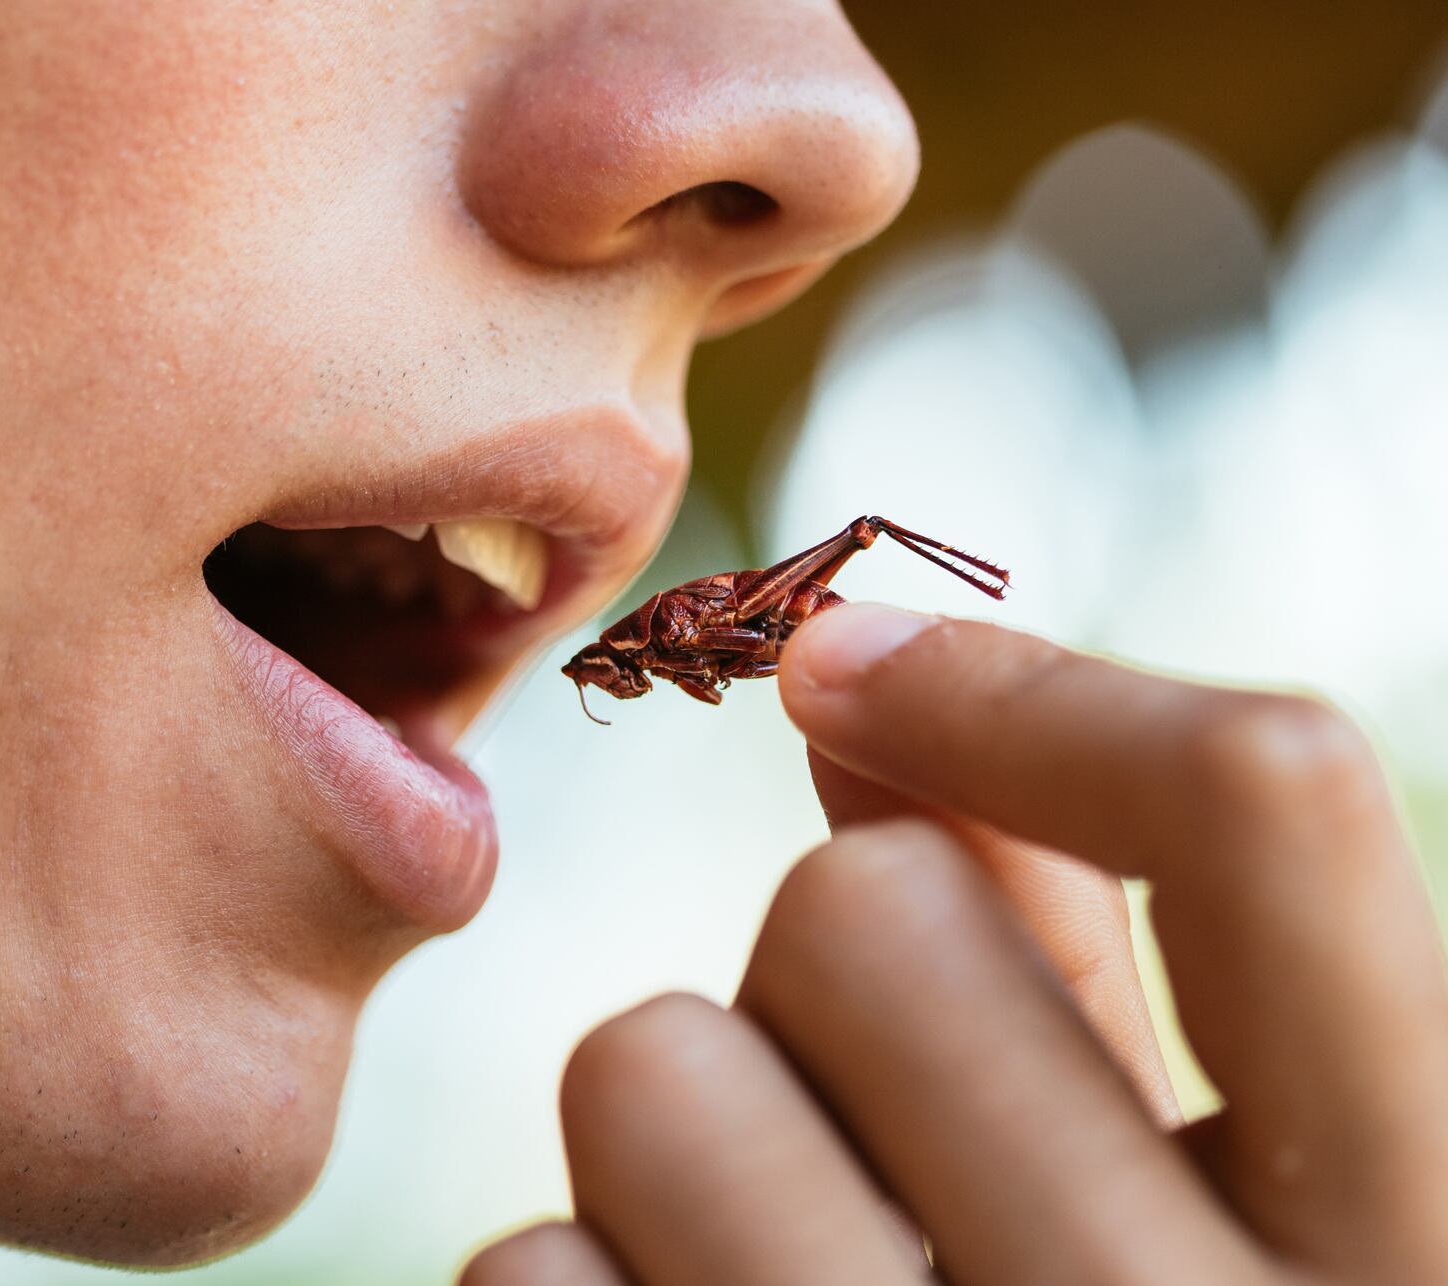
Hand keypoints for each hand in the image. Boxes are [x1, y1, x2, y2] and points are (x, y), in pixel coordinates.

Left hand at [466, 604, 1447, 1283]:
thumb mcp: (1210, 1203)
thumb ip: (1084, 946)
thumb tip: (870, 684)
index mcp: (1427, 1239)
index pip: (1271, 801)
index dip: (1031, 690)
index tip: (851, 671)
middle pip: (861, 910)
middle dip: (831, 969)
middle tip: (883, 1111)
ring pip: (654, 1066)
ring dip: (691, 1126)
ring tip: (789, 1249)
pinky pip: (537, 1273)